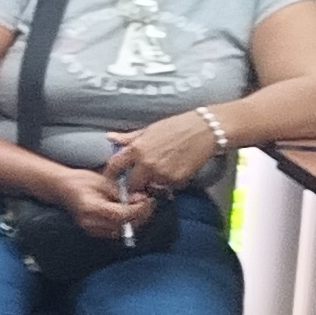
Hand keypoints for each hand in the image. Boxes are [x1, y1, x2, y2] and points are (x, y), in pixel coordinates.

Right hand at [57, 165, 158, 237]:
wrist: (62, 188)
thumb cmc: (80, 181)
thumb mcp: (103, 181)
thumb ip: (121, 192)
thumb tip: (140, 199)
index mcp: (91, 208)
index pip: (121, 215)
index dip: (138, 209)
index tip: (148, 200)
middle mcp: (91, 223)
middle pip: (124, 226)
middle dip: (141, 215)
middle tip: (148, 201)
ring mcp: (92, 229)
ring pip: (123, 230)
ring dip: (136, 220)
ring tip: (140, 205)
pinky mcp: (95, 232)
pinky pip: (117, 231)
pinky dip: (127, 223)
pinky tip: (131, 212)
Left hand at [103, 114, 218, 196]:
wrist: (205, 130)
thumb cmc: (176, 126)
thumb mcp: (149, 129)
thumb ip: (129, 138)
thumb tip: (110, 137)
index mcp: (136, 149)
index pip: (114, 167)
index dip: (111, 175)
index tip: (112, 178)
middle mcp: (146, 164)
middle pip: (132, 184)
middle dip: (135, 184)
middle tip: (141, 180)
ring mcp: (161, 174)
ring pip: (150, 188)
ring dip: (153, 184)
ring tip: (161, 173)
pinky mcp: (177, 181)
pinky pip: (168, 188)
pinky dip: (169, 184)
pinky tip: (174, 172)